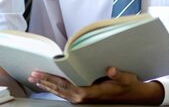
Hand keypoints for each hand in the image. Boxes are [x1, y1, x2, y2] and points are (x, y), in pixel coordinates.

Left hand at [28, 67, 163, 103]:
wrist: (135, 96)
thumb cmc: (129, 86)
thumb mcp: (126, 78)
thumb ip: (117, 75)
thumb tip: (110, 69)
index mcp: (92, 93)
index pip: (68, 87)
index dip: (53, 81)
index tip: (42, 75)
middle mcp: (85, 97)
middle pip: (61, 90)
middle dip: (46, 82)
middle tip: (32, 75)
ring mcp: (84, 98)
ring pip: (61, 93)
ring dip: (48, 86)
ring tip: (36, 79)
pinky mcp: (85, 97)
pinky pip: (66, 93)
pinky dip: (56, 88)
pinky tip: (50, 84)